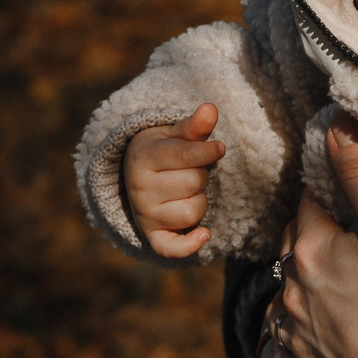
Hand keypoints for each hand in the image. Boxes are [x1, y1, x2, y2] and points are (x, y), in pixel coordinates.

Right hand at [124, 103, 224, 257]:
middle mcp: (140, 189)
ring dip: (200, 200)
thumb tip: (210, 109)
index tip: (219, 148)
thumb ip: (194, 125)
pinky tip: (205, 234)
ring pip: (193, 211)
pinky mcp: (153, 236)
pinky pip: (172, 248)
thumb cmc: (164, 152)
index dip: (208, 151)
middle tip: (190, 170)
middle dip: (201, 174)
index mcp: (143, 158)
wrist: (137, 177)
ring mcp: (145, 215)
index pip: (185, 155)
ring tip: (187, 191)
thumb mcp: (175, 134)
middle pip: (194, 183)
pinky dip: (190, 245)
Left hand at [269, 119, 357, 357]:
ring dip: (301, 290)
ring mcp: (292, 337)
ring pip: (284, 300)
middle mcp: (287, 292)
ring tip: (332, 289)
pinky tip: (322, 336)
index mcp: (308, 250)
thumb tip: (335, 124)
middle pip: (293, 251)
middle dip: (311, 242)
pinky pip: (288, 351)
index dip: (326, 197)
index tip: (342, 197)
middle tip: (341, 241)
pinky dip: (300, 338)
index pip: (308, 205)